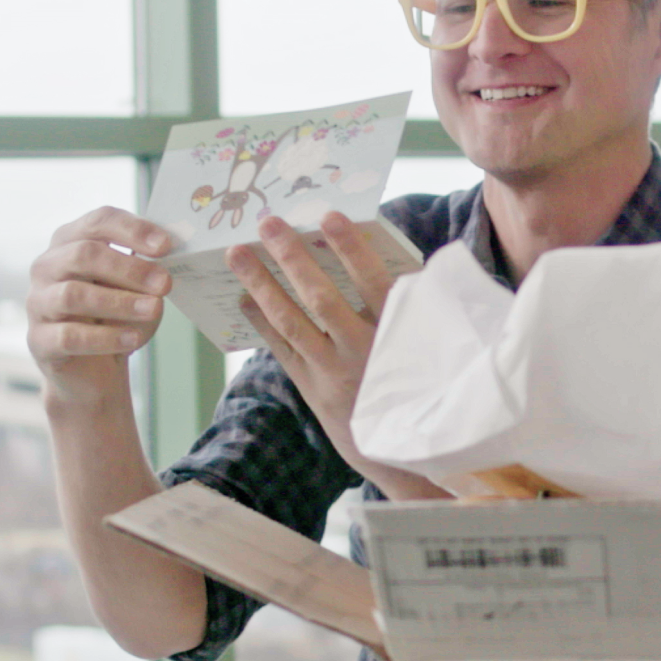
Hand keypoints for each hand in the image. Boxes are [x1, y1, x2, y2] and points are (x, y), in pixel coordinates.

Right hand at [26, 207, 173, 404]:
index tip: (165, 245)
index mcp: (71, 242)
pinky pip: (70, 336)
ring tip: (153, 310)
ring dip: (119, 302)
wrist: (93, 370)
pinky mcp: (39, 341)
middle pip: (83, 254)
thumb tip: (164, 269)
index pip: (98, 222)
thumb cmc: (115, 318)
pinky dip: (105, 338)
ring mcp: (38, 303)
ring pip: (73, 295)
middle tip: (164, 283)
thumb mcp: (135, 290)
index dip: (132, 230)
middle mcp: (47, 267)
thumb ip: (146, 273)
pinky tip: (132, 340)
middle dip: (129, 268)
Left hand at [232, 212, 443, 500]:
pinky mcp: (311, 386)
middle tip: (268, 224)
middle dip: (292, 259)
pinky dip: (260, 321)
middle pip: (321, 299)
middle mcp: (361, 351)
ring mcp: (332, 371)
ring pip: (291, 322)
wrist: (399, 443)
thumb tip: (373, 250)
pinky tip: (242, 296)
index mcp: (396, 333)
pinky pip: (280, 348)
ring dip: (262, 285)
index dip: (350, 250)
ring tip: (237, 255)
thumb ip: (405, 300)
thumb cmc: (415, 375)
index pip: (372, 283)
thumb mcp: (423, 338)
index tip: (329, 216)